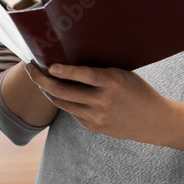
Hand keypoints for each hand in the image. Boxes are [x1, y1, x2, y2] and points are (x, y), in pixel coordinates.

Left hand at [24, 62, 171, 144]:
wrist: (153, 121)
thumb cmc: (138, 90)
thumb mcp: (123, 74)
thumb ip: (101, 70)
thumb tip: (73, 57)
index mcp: (112, 82)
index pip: (83, 75)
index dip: (64, 71)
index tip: (48, 65)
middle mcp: (102, 101)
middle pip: (63, 92)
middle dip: (41, 79)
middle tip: (31, 69)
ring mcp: (96, 117)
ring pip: (62, 103)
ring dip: (47, 90)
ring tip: (39, 79)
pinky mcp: (93, 127)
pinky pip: (72, 112)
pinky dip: (63, 101)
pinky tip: (57, 91)